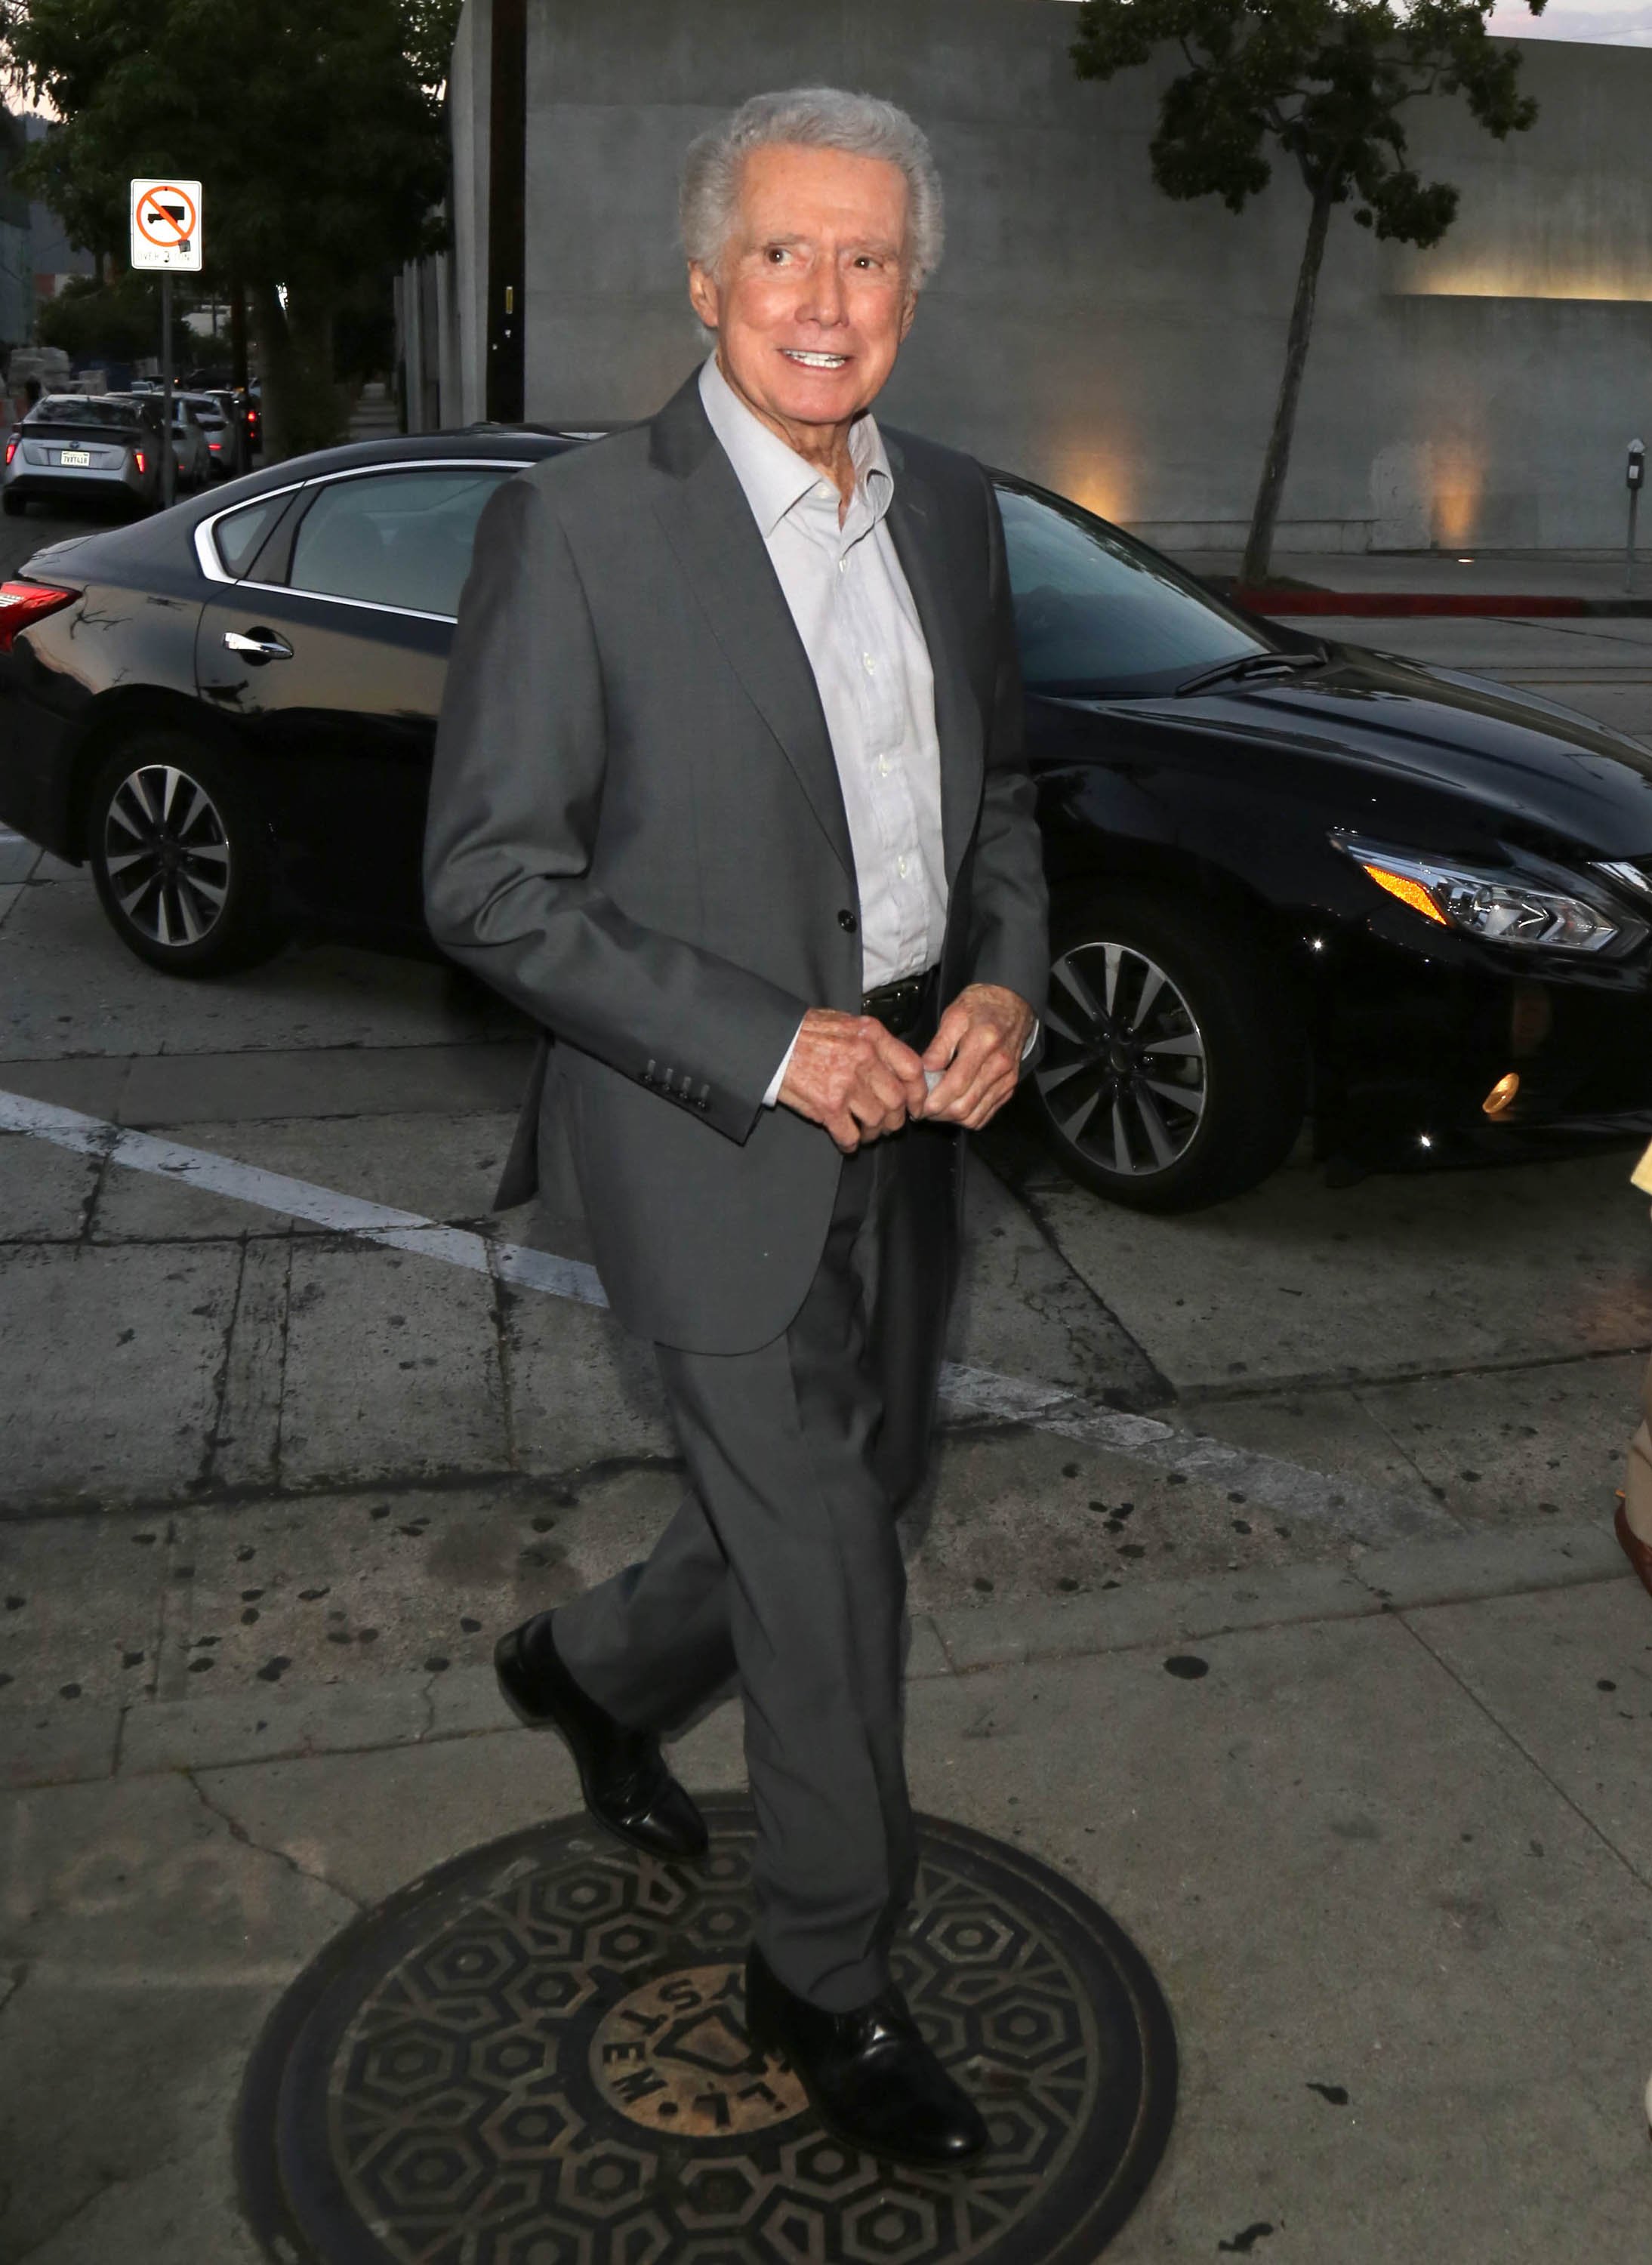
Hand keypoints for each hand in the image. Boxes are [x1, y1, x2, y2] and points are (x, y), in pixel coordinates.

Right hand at [778, 1008, 928, 1151]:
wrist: (770, 1042)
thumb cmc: (805, 1032)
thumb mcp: (846, 1023)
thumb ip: (873, 1043)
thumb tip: (896, 1069)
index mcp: (871, 1035)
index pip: (911, 1068)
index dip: (919, 1093)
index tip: (917, 1106)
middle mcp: (863, 1058)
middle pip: (896, 1100)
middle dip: (894, 1119)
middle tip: (887, 1124)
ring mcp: (846, 1083)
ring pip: (877, 1120)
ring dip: (873, 1132)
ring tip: (864, 1132)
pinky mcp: (828, 1105)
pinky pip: (850, 1135)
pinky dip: (851, 1144)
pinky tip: (847, 1142)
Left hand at [919, 983, 1034, 1130]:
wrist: (1012, 1003)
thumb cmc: (981, 1006)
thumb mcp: (955, 1015)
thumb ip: (939, 1044)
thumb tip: (925, 1070)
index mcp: (984, 1044)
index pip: (956, 1084)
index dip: (934, 1101)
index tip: (917, 1105)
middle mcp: (999, 1065)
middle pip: (965, 1106)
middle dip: (938, 1114)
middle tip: (921, 1109)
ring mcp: (1007, 1079)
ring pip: (975, 1116)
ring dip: (951, 1118)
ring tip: (935, 1109)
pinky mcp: (1009, 1087)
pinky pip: (986, 1115)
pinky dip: (967, 1117)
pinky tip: (953, 1107)